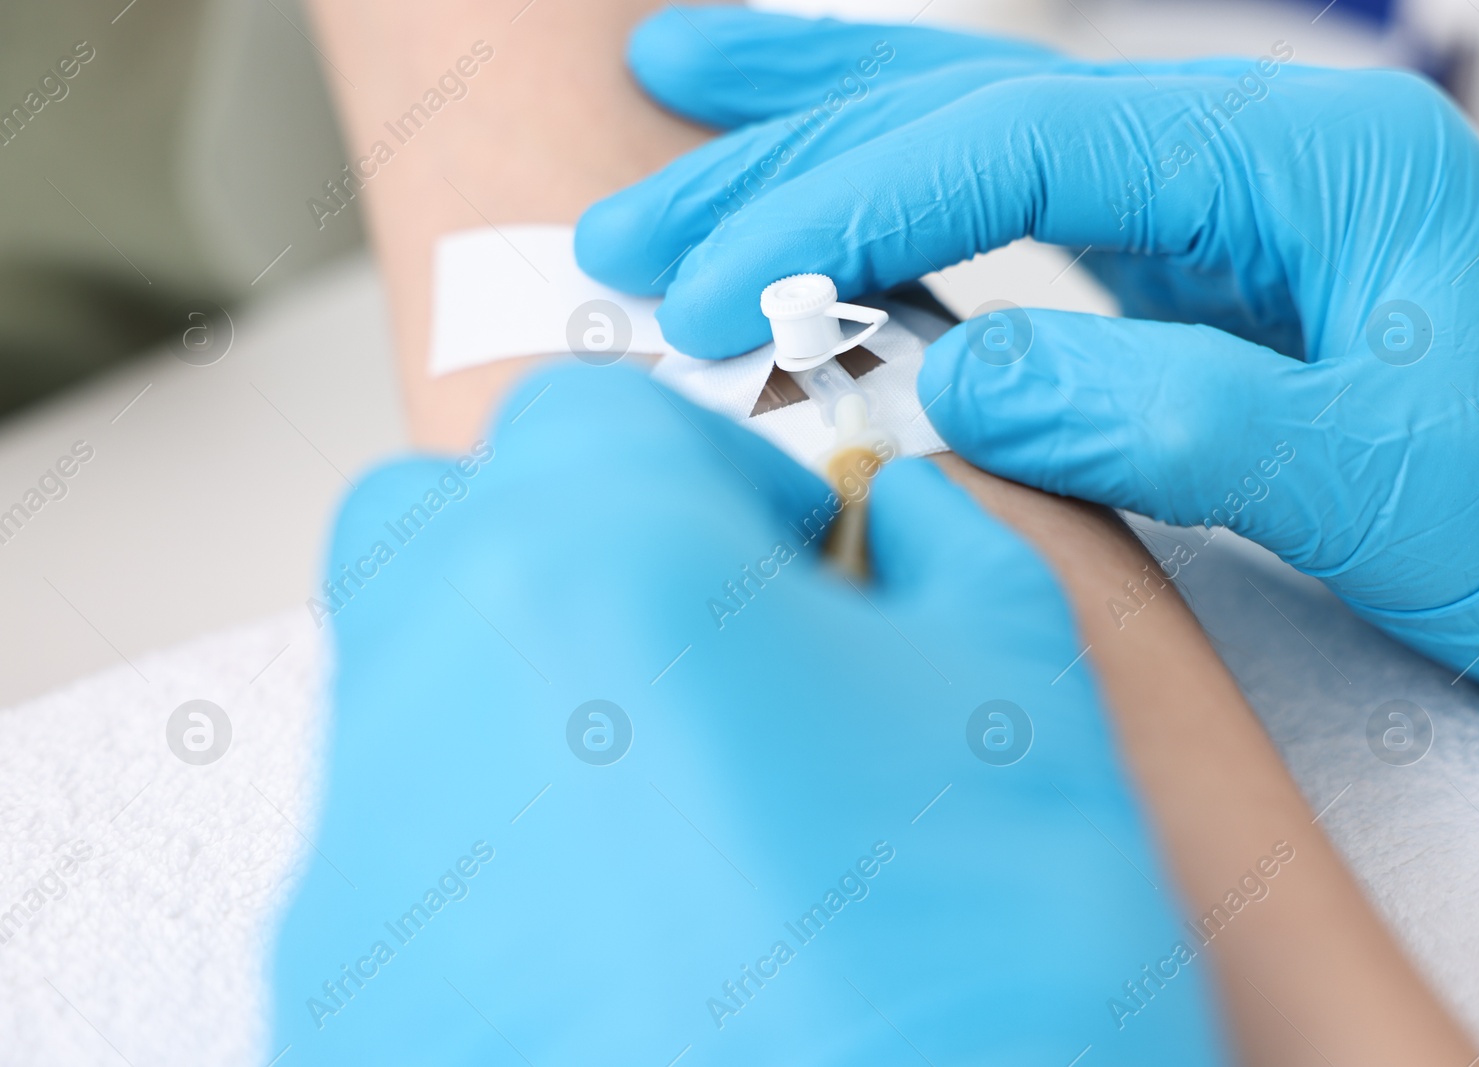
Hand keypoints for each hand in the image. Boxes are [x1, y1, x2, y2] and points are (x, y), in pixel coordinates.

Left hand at [268, 365, 1228, 1064]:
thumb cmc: (985, 964)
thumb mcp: (1023, 688)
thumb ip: (947, 541)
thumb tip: (899, 511)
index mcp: (594, 562)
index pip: (589, 413)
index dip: (710, 464)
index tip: (783, 553)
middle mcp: (430, 687)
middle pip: (445, 527)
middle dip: (567, 545)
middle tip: (701, 642)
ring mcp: (364, 862)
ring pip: (405, 690)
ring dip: (522, 693)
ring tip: (671, 803)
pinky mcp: (342, 1003)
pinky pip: (396, 862)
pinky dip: (489, 854)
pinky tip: (621, 934)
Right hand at [576, 7, 1478, 719]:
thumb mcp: (1382, 479)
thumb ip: (1168, 420)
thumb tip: (957, 380)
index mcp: (1296, 161)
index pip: (1018, 144)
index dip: (848, 208)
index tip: (718, 290)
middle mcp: (1239, 154)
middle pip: (970, 106)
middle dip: (788, 151)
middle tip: (630, 216)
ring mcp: (1207, 209)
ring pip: (975, 131)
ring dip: (818, 132)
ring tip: (674, 105)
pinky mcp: (1183, 277)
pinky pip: (1008, 213)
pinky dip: (894, 204)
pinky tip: (819, 199)